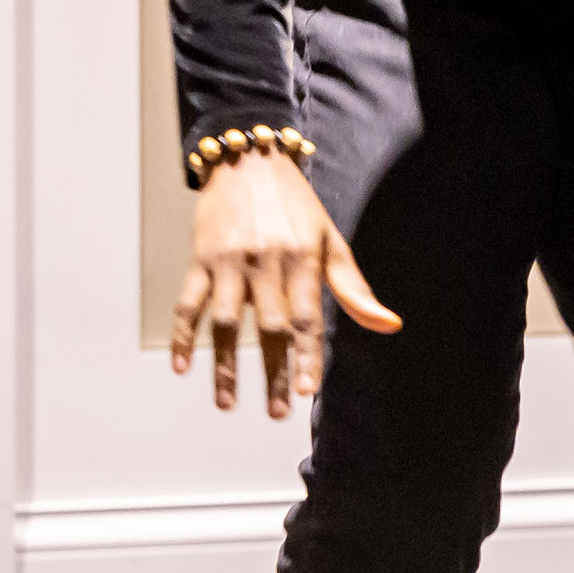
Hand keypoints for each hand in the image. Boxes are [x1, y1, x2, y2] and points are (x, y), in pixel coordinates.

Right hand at [168, 150, 401, 416]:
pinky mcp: (201, 258)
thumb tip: (389, 325)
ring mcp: (231, 261)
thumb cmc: (296, 208)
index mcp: (304, 259)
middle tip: (277, 411)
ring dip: (226, 365)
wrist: (250, 161)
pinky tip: (184, 366)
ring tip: (229, 402)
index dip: (307, 355)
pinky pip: (188, 302)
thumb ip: (355, 289)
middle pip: (270, 326)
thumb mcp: (331, 241)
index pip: (308, 317)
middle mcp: (267, 261)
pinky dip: (184, 335)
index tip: (307, 390)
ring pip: (227, 321)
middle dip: (274, 371)